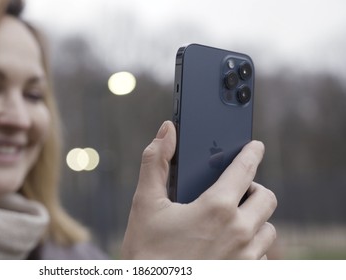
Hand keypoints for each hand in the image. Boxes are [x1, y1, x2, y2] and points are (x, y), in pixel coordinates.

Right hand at [121, 121, 276, 258]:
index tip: (255, 147)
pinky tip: (228, 246)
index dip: (251, 153)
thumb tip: (167, 130)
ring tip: (231, 221)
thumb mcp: (145, 203)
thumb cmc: (147, 251)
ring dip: (254, 220)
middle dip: (254, 190)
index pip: (245, 169)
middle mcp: (239, 232)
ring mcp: (246, 258)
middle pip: (266, 198)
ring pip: (268, 229)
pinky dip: (251, 247)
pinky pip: (262, 256)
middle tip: (235, 191)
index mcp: (216, 208)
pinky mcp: (245, 275)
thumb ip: (155, 162)